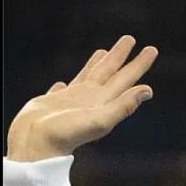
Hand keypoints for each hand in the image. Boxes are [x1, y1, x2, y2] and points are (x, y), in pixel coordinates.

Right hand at [7, 34, 158, 161]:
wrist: (34, 146)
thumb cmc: (65, 135)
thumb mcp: (99, 120)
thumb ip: (123, 106)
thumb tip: (148, 90)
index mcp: (103, 102)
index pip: (125, 78)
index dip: (139, 64)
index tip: (151, 49)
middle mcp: (90, 101)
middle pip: (109, 72)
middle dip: (120, 56)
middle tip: (130, 38)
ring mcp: (71, 102)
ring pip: (87, 77)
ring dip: (97, 65)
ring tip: (103, 52)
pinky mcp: (51, 103)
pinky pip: (62, 90)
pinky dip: (65, 85)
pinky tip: (63, 83)